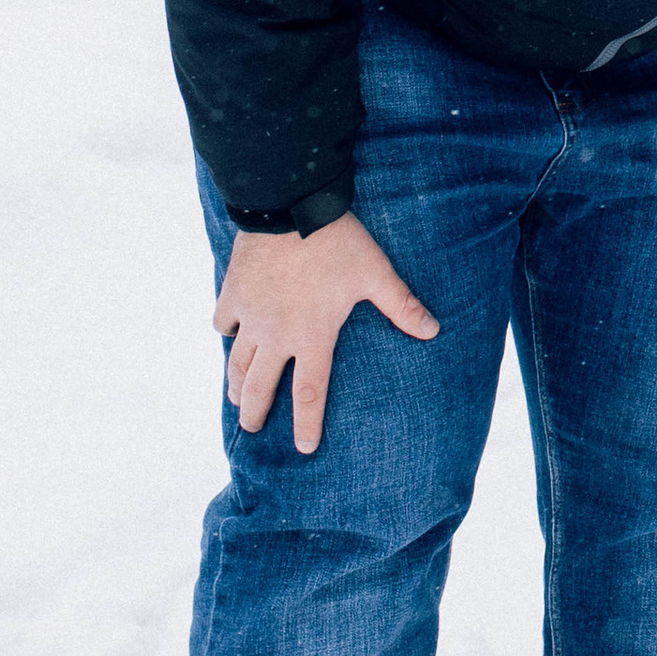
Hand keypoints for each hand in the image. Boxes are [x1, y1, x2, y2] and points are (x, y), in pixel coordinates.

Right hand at [213, 217, 439, 456]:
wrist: (290, 206)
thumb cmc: (339, 243)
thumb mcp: (376, 274)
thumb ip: (402, 306)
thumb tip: (433, 330)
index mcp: (312, 336)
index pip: (309, 394)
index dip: (307, 425)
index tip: (305, 448)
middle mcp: (276, 335)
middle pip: (260, 387)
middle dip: (255, 413)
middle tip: (251, 429)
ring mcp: (250, 316)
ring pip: (236, 362)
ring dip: (235, 383)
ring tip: (235, 398)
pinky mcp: (232, 293)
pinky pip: (223, 322)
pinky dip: (226, 332)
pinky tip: (230, 335)